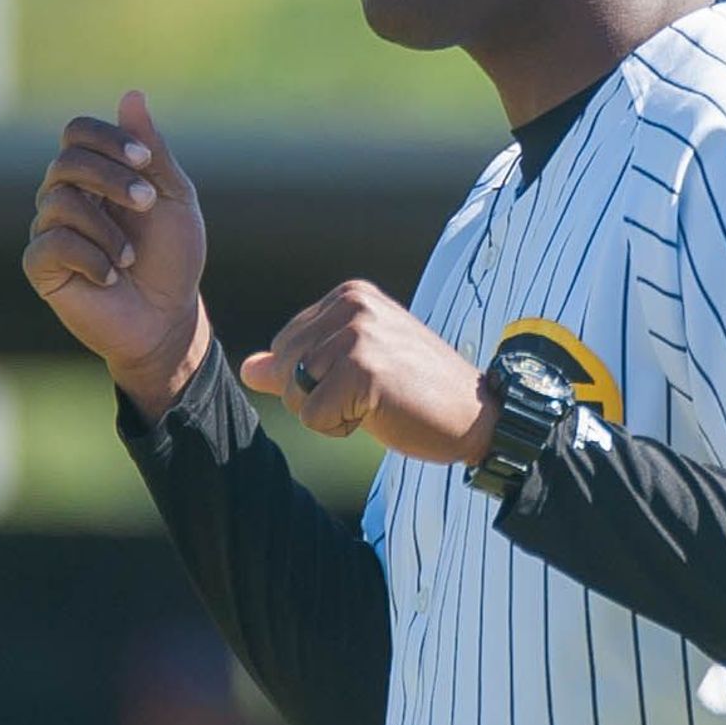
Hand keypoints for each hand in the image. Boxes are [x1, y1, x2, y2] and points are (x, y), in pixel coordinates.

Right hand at [24, 91, 211, 409]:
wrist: (167, 319)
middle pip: (66, 160)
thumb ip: (152, 151)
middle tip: (146, 203)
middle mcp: (65, 195)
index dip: (107, 137)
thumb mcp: (172, 198)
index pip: (77, 132)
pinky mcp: (41, 265)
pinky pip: (52, 243)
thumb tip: (131, 95)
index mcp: (96, 174)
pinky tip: (110, 277)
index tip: (145, 160)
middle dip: (112, 177)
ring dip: (107, 227)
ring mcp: (50, 229)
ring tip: (130, 256)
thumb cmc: (172, 258)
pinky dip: (90, 257)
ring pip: (59, 201)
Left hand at [239, 281, 494, 465]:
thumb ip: (301, 362)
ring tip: (376, 404)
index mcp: (350, 295)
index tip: (366, 379)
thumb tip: (249, 368)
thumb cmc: (418, 393)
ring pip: (294, 393)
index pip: (285, 344)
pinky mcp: (363, 369)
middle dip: (315, 397)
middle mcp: (352, 305)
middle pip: (284, 367)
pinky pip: (313, 417)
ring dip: (330, 414)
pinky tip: (379, 415)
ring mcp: (358, 334)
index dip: (314, 379)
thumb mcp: (354, 367)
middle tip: (371, 396)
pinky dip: (340, 428)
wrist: (477, 415)